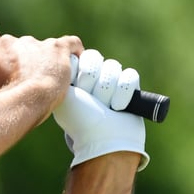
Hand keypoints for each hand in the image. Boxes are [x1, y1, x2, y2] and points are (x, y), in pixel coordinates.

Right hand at [0, 22, 73, 109]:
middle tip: (25, 79)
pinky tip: (74, 60)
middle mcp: (13, 40)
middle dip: (22, 59)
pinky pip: (70, 43)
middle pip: (18, 45)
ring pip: (42, 48)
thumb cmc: (4, 95)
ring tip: (46, 80)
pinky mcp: (59, 48)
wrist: (28, 99)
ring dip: (44, 60)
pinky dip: (73, 51)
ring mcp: (38, 43)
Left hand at [53, 49, 148, 170]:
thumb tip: (69, 54)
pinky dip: (124, 93)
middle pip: (97, 58)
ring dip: (108, 90)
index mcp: (73, 78)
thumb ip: (62, 71)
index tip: (78, 89)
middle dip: (94, 81)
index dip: (82, 72)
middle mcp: (91, 79)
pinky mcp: (129, 88)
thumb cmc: (81, 119)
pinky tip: (118, 107)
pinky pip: (130, 75)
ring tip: (105, 107)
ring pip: (113, 66)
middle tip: (91, 99)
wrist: (105, 139)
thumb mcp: (64, 94)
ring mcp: (111, 83)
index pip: (81, 56)